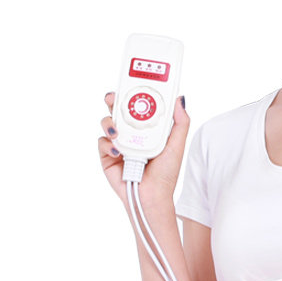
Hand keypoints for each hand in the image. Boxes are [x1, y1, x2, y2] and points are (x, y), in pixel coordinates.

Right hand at [98, 92, 188, 208]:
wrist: (152, 196)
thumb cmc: (165, 174)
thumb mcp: (177, 145)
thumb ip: (180, 122)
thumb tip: (179, 99)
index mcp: (147, 129)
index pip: (139, 106)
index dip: (135, 94)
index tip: (135, 84)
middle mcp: (131, 133)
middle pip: (118, 109)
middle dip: (114, 99)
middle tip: (114, 97)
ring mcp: (118, 143)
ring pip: (107, 122)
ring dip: (109, 122)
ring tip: (116, 130)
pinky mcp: (107, 155)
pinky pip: (101, 142)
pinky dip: (108, 144)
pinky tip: (119, 151)